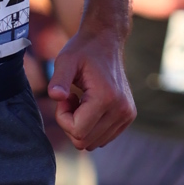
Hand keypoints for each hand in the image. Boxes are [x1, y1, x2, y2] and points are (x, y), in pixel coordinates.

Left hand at [45, 21, 135, 149]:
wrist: (106, 41)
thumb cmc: (82, 50)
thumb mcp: (65, 61)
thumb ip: (58, 79)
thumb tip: (55, 96)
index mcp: (106, 98)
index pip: (77, 132)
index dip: (63, 118)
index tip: (65, 97)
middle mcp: (121, 110)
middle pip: (84, 141)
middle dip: (71, 123)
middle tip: (71, 99)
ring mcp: (127, 115)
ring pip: (93, 143)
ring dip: (81, 126)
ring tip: (82, 101)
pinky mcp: (128, 117)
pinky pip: (102, 138)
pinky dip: (92, 127)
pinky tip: (90, 106)